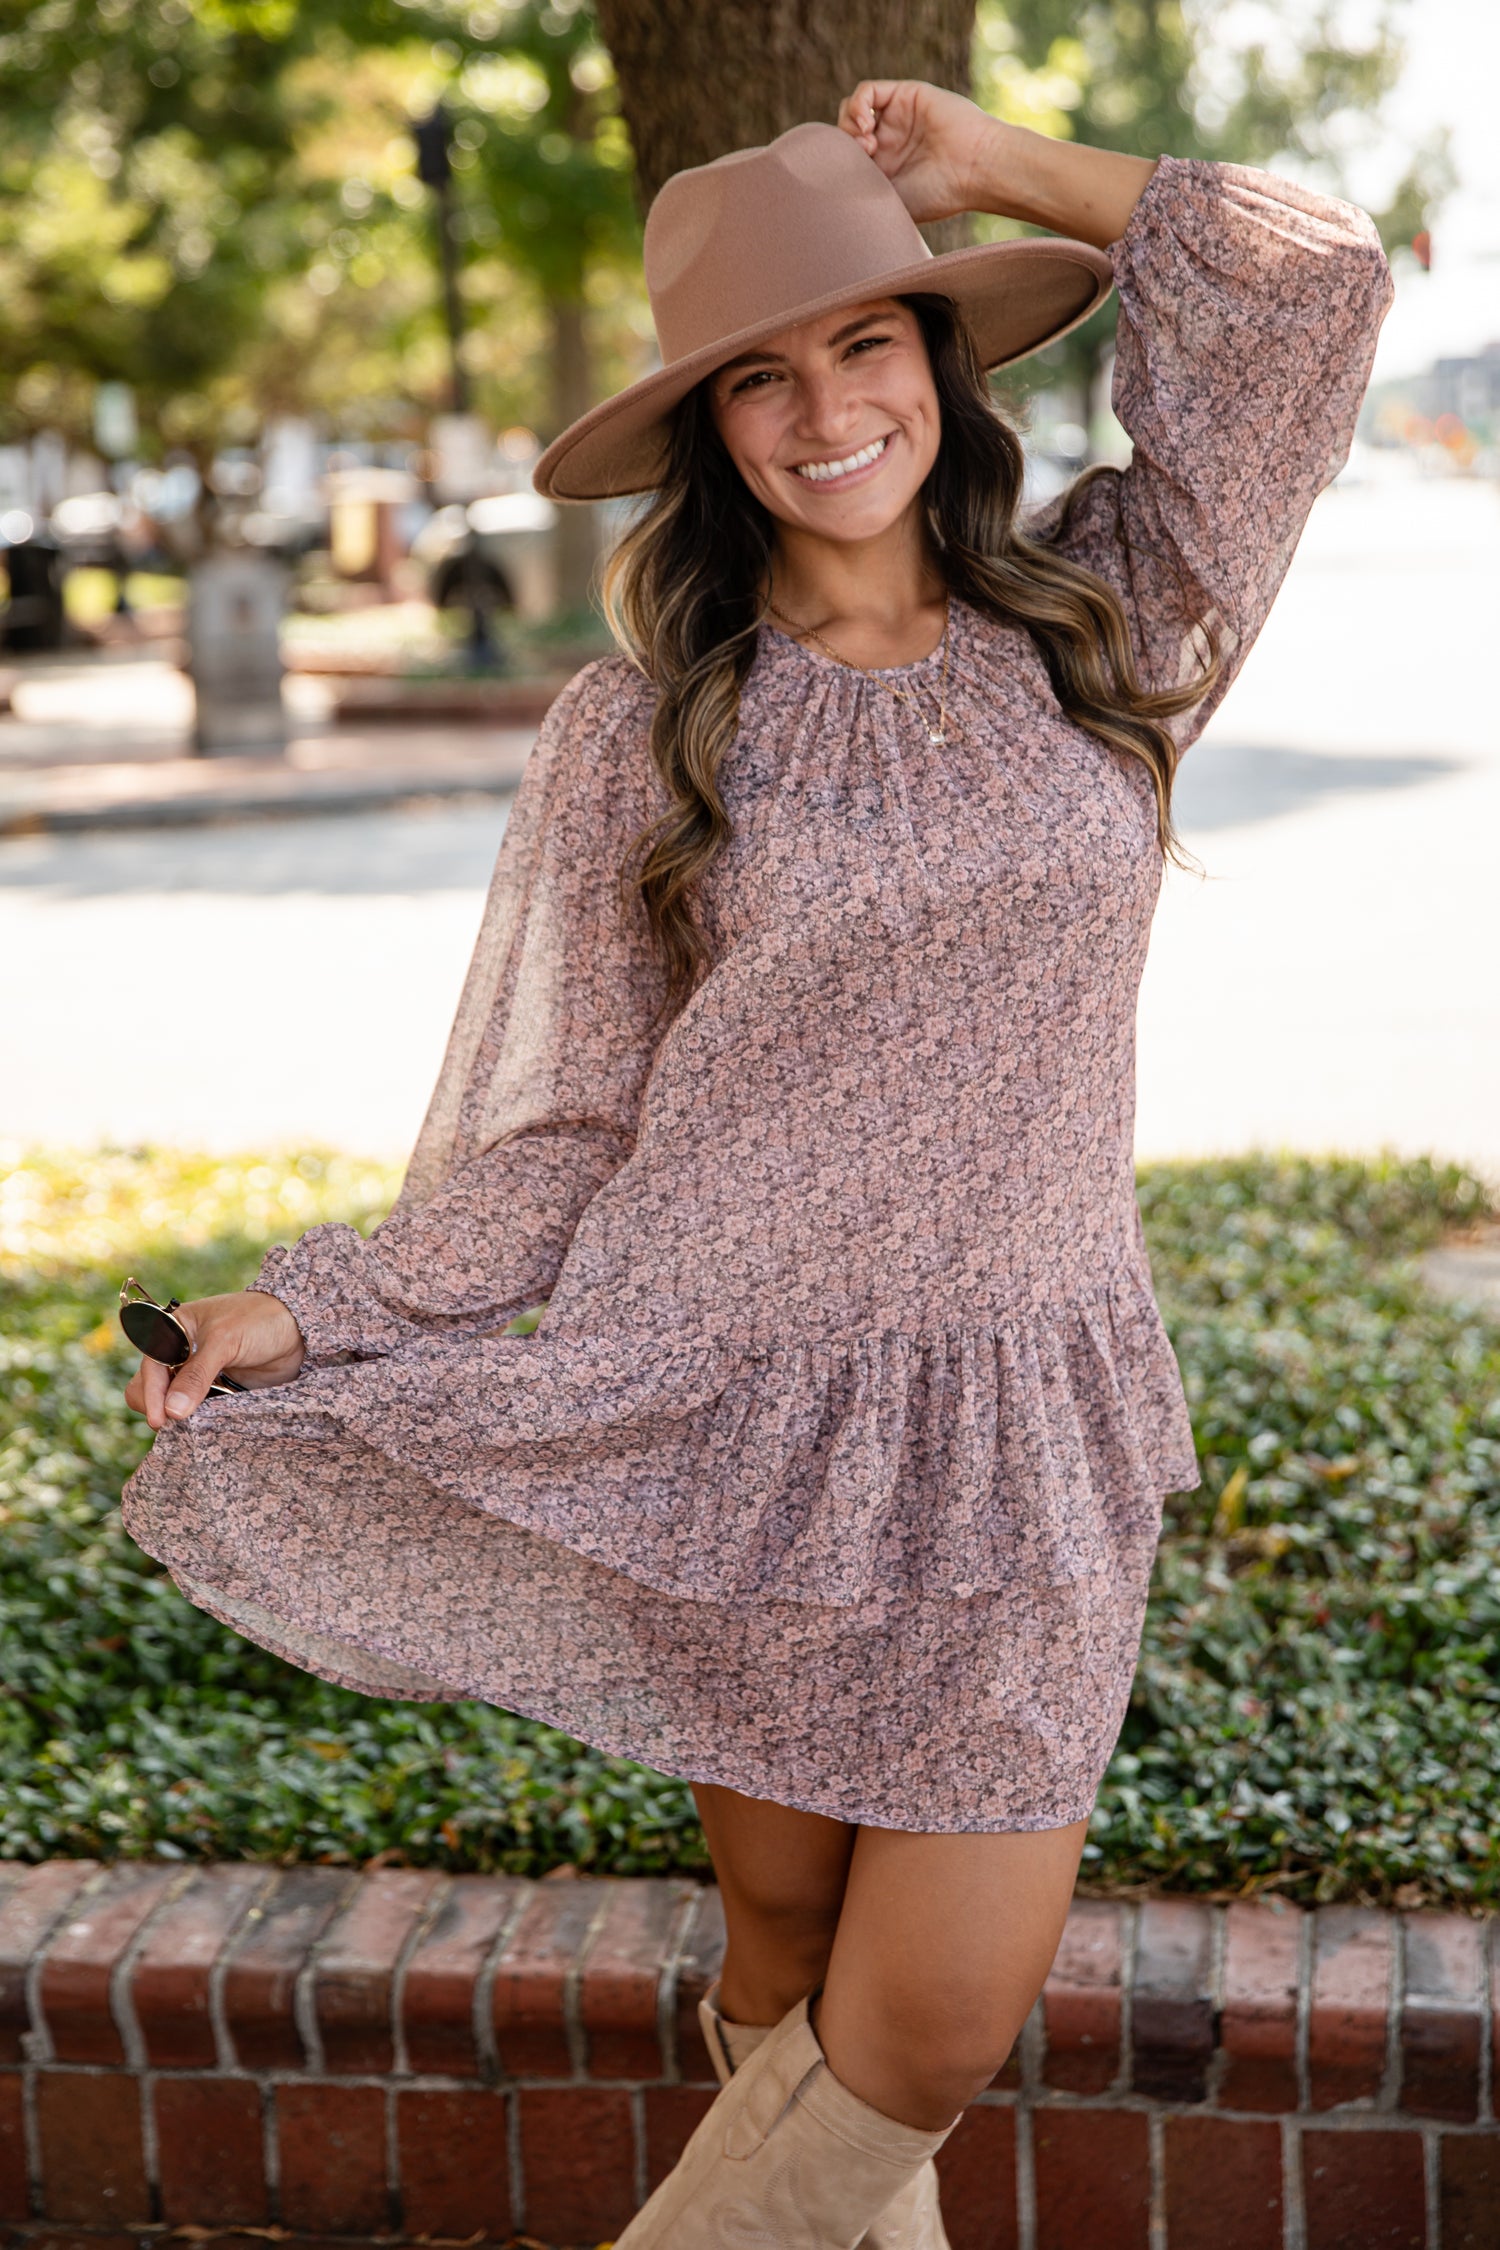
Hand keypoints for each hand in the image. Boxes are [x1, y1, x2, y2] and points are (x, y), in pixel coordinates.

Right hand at [124, 1291, 305, 1429]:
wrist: (299, 1329)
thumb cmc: (259, 1320)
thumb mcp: (225, 1341)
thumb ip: (197, 1375)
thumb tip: (173, 1412)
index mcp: (173, 1330)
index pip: (149, 1366)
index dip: (152, 1393)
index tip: (160, 1419)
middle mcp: (179, 1353)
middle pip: (151, 1387)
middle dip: (158, 1406)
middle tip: (174, 1425)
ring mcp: (197, 1374)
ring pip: (171, 1403)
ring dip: (177, 1416)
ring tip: (190, 1428)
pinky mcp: (216, 1392)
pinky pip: (197, 1411)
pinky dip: (196, 1421)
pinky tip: (204, 1427)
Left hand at [836, 80, 1000, 224]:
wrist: (974, 170)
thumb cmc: (939, 194)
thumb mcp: (890, 202)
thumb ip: (860, 192)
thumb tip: (824, 196)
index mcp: (883, 169)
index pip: (844, 157)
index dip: (837, 163)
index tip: (849, 177)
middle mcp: (888, 141)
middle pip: (844, 132)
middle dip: (843, 144)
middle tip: (863, 157)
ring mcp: (896, 117)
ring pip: (853, 109)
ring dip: (849, 124)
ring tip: (865, 142)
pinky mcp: (904, 95)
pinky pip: (867, 91)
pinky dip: (858, 104)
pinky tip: (865, 124)